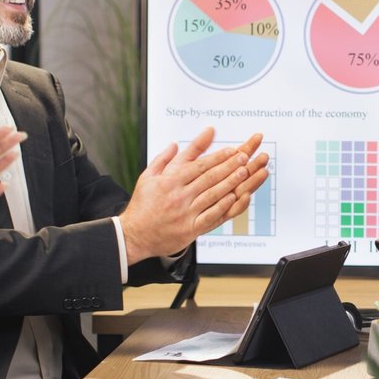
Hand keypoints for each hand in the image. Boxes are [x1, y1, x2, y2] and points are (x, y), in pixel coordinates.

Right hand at [119, 127, 267, 261]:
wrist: (134, 235)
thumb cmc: (142, 206)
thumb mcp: (148, 177)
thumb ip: (162, 159)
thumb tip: (175, 144)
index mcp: (169, 182)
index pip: (198, 166)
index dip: (217, 157)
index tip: (231, 150)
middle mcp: (179, 196)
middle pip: (208, 178)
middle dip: (228, 166)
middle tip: (244, 157)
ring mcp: (186, 213)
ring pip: (212, 195)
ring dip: (230, 183)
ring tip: (244, 173)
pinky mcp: (190, 229)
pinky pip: (210, 216)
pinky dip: (223, 206)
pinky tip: (234, 197)